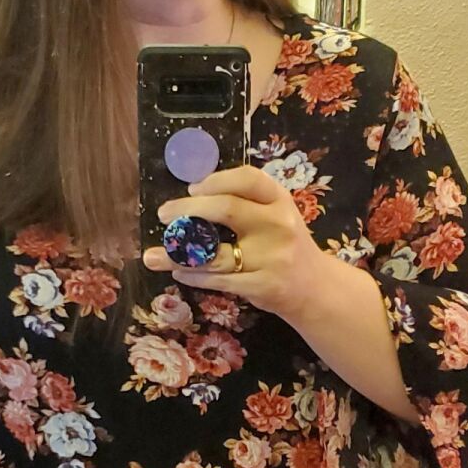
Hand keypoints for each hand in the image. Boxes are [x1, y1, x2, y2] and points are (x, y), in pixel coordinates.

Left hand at [140, 165, 323, 319]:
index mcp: (279, 200)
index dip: (215, 181)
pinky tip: (179, 271)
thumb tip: (190, 196)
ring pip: (214, 254)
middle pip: (226, 209)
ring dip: (177, 254)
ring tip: (152, 256)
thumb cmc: (285, 245)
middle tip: (163, 215)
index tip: (192, 189)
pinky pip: (218, 280)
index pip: (248, 178)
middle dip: (187, 211)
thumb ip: (244, 202)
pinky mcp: (262, 286)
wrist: (314, 288)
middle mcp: (278, 224)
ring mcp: (271, 257)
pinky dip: (193, 275)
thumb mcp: (275, 215)